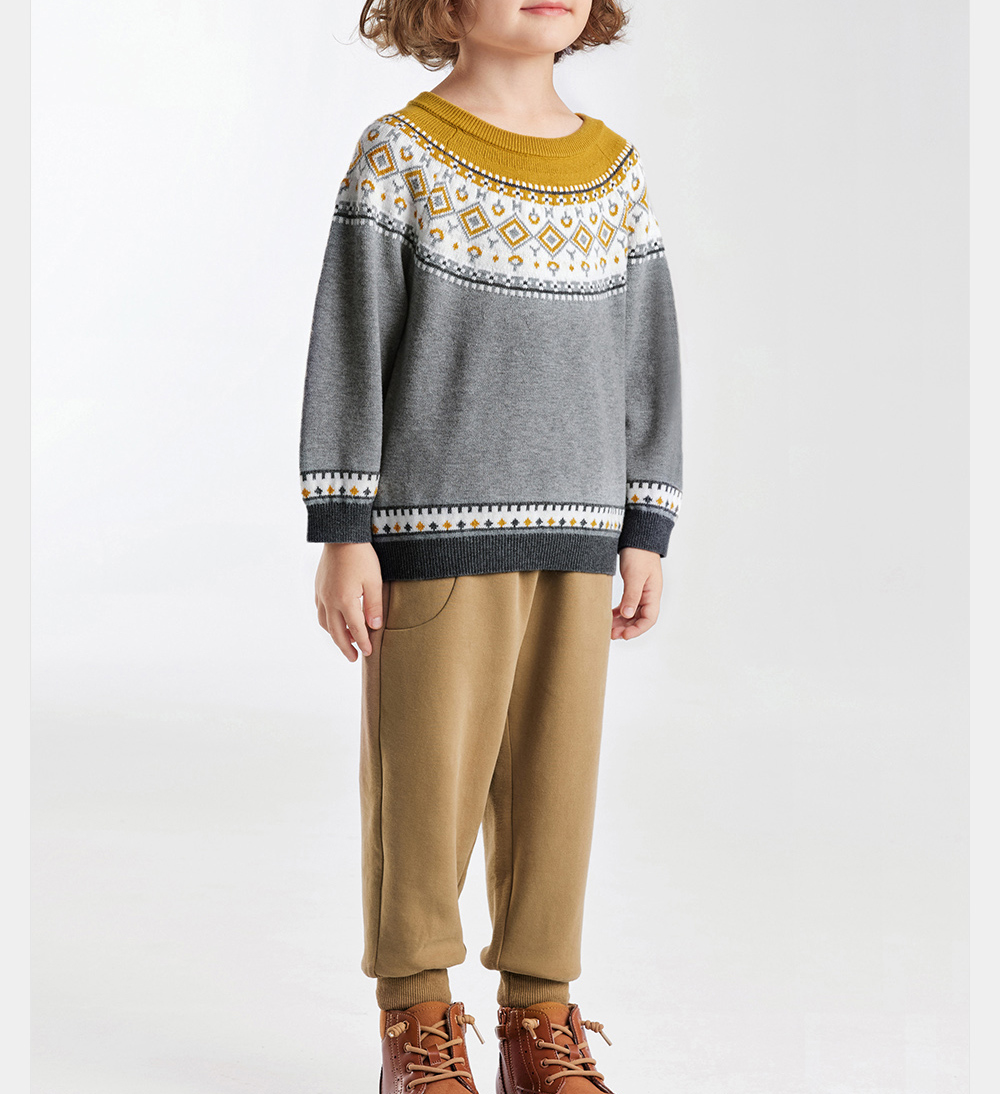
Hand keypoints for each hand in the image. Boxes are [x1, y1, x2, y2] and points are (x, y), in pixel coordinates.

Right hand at [314, 542, 383, 660]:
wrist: (341, 535)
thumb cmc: (361, 556)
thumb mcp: (374, 581)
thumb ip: (374, 605)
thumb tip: (374, 627)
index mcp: (345, 600)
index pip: (355, 629)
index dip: (363, 643)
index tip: (368, 653)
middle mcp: (330, 600)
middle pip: (336, 632)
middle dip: (346, 647)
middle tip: (354, 657)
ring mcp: (322, 594)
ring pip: (325, 623)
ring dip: (335, 634)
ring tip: (347, 641)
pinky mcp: (318, 587)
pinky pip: (320, 611)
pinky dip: (327, 621)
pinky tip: (335, 621)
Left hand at [612, 547, 662, 640]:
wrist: (637, 536)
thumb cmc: (639, 553)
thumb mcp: (635, 575)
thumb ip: (631, 595)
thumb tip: (627, 616)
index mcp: (653, 593)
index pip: (649, 619)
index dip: (637, 630)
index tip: (623, 635)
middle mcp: (648, 595)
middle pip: (639, 618)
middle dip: (627, 628)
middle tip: (611, 634)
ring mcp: (641, 591)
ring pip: (632, 613)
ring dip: (621, 622)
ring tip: (608, 628)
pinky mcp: (632, 586)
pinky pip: (627, 604)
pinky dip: (619, 612)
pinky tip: (609, 615)